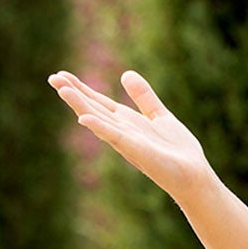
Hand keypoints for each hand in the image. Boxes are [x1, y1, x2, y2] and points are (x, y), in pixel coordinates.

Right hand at [49, 70, 215, 199]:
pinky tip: (84, 119)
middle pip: (93, 109)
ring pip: (99, 121)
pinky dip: (100, 128)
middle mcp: (122, 132)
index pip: (99, 103)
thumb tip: (126, 73)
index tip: (60, 75)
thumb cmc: (177, 150)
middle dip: (74, 94)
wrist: (195, 174)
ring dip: (81, 106)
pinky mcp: (137, 151)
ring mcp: (127, 142)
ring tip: (62, 90)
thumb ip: (144, 96)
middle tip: (52, 78)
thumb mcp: (159, 115)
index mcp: (127, 122)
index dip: (80, 89)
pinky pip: (115, 137)